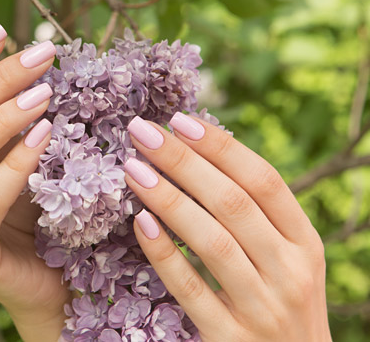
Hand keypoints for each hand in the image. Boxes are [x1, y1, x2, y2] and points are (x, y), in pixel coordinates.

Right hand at [0, 25, 70, 340]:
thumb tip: (21, 53)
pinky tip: (44, 137)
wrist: (44, 275)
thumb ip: (0, 115)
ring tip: (44, 93)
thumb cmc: (29, 207)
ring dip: (1, 118)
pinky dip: (15, 166)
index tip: (2, 33)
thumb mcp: (10, 152)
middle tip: (41, 57)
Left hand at [124, 113, 330, 340]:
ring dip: (168, 198)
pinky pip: (190, 289)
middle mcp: (291, 272)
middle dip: (184, 161)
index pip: (265, 181)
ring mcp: (263, 308)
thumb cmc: (281, 303)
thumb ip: (257, 217)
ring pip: (212, 240)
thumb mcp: (287, 259)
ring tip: (133, 168)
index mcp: (306, 244)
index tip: (180, 120)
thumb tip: (200, 155)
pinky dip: (164, 253)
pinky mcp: (231, 338)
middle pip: (233, 203)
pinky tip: (140, 222)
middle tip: (143, 132)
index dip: (221, 147)